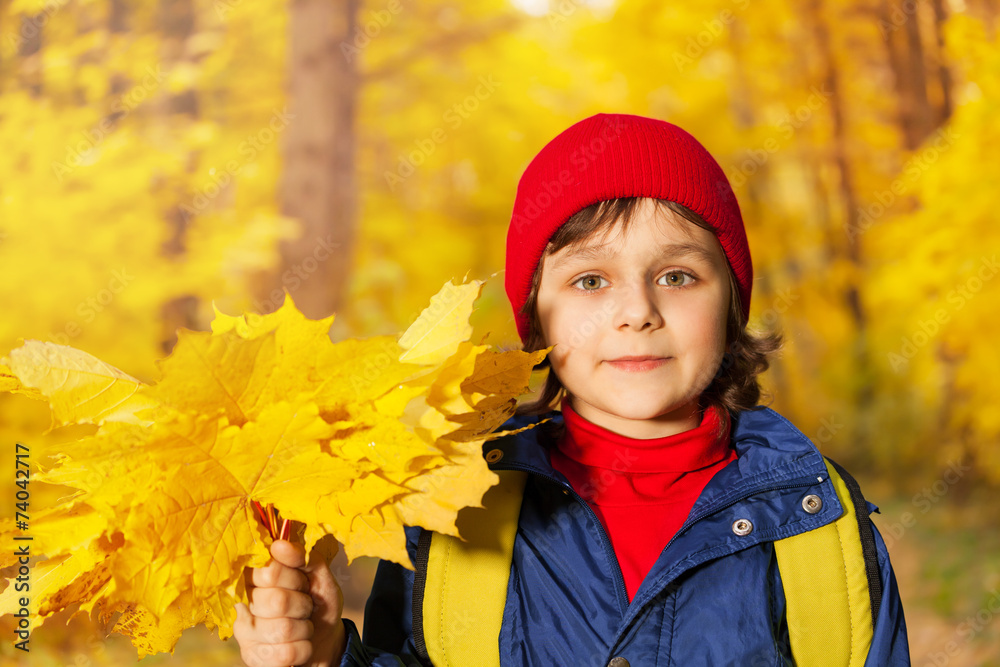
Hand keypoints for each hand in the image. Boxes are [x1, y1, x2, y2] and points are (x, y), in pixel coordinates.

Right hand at [234, 539, 346, 666]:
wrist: (323, 639)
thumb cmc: (317, 603)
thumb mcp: (319, 576)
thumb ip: (304, 557)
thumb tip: (280, 544)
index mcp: (257, 576)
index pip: (271, 570)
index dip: (294, 578)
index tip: (302, 582)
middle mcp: (244, 602)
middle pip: (277, 601)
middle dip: (302, 605)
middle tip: (304, 606)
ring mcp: (245, 631)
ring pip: (283, 630)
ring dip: (304, 628)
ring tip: (302, 625)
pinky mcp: (252, 656)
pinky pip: (285, 654)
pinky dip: (303, 649)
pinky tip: (298, 643)